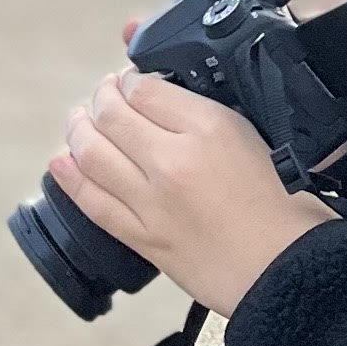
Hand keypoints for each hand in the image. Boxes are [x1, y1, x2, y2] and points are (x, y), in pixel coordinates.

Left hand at [48, 64, 336, 313]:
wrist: (285, 266)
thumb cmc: (284, 202)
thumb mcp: (256, 136)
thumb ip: (209, 113)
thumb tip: (163, 96)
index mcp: (210, 127)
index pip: (146, 88)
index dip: (130, 79)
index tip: (131, 80)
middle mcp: (174, 160)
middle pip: (112, 115)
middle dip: (100, 97)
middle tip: (103, 94)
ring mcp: (153, 202)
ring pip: (92, 154)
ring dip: (78, 131)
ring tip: (78, 121)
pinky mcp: (142, 238)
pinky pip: (92, 202)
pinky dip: (70, 179)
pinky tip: (61, 163)